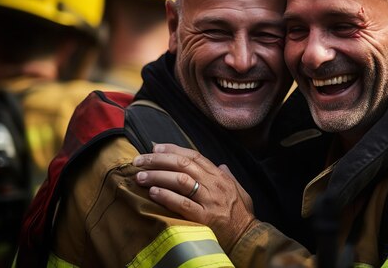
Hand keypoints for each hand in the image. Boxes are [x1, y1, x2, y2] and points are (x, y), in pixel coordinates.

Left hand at [133, 143, 255, 251]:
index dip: (172, 149)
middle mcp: (214, 185)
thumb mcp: (240, 191)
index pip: (194, 156)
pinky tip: (153, 192)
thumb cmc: (242, 216)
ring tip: (140, 176)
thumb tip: (221, 165)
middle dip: (158, 160)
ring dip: (157, 176)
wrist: (248, 239)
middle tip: (139, 160)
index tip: (155, 147)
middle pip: (182, 164)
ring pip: (180, 180)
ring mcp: (209, 201)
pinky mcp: (204, 218)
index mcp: (220, 177)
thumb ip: (229, 176)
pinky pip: (182, 204)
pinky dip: (167, 196)